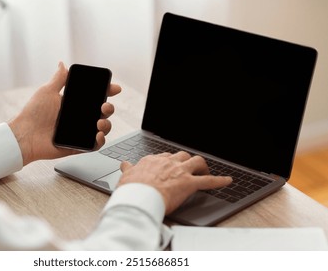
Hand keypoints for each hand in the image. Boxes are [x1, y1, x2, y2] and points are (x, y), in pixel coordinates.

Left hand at [8, 62, 120, 165]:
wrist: (25, 135)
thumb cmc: (33, 113)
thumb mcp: (47, 91)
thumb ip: (59, 79)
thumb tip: (62, 64)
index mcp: (73, 104)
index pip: (94, 97)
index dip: (107, 92)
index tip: (114, 88)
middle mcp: (79, 118)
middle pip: (102, 112)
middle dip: (109, 108)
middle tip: (104, 106)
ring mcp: (80, 132)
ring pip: (102, 128)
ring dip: (106, 124)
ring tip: (99, 123)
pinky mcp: (78, 146)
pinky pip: (94, 145)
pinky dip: (100, 141)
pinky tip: (98, 135)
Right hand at [118, 152, 232, 214]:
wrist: (139, 197)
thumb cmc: (132, 189)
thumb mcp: (126, 176)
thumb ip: (128, 169)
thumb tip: (125, 164)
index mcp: (153, 161)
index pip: (164, 156)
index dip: (169, 161)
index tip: (170, 165)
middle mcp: (168, 162)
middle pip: (182, 155)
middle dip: (186, 161)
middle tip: (188, 168)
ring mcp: (180, 172)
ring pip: (197, 161)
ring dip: (202, 166)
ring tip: (204, 171)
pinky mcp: (189, 184)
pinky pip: (209, 181)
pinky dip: (220, 181)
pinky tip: (228, 181)